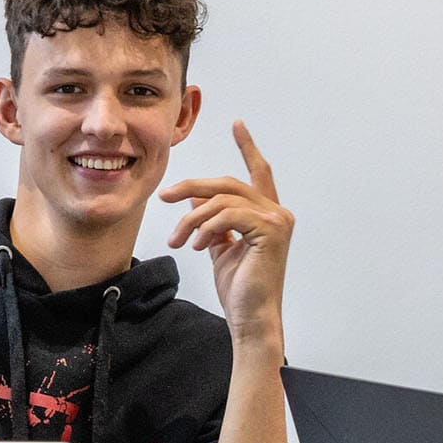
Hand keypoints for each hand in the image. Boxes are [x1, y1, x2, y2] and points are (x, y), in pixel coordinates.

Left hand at [159, 121, 292, 347]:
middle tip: (165, 196)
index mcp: (268, 214)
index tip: (237, 124)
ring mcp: (277, 221)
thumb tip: (196, 197)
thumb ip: (213, 222)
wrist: (250, 318)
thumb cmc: (239, 289)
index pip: (258, 173)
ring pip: (223, 200)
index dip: (247, 147)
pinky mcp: (270, 231)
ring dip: (192, 218)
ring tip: (179, 240)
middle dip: (193, 186)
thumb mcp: (219, 248)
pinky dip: (206, 228)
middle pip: (228, 184)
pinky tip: (197, 247)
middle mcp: (278, 213)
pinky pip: (228, 216)